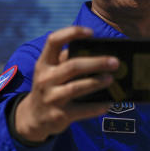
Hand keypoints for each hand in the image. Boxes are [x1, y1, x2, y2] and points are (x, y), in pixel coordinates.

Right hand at [13, 26, 116, 143]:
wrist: (34, 118)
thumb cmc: (50, 87)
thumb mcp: (51, 71)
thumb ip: (67, 60)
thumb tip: (97, 52)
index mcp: (44, 63)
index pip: (54, 40)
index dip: (72, 33)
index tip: (91, 32)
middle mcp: (45, 79)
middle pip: (72, 66)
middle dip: (96, 63)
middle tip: (115, 62)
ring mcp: (51, 98)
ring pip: (76, 88)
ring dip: (96, 82)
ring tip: (111, 79)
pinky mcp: (59, 115)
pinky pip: (81, 110)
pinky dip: (96, 107)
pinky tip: (108, 103)